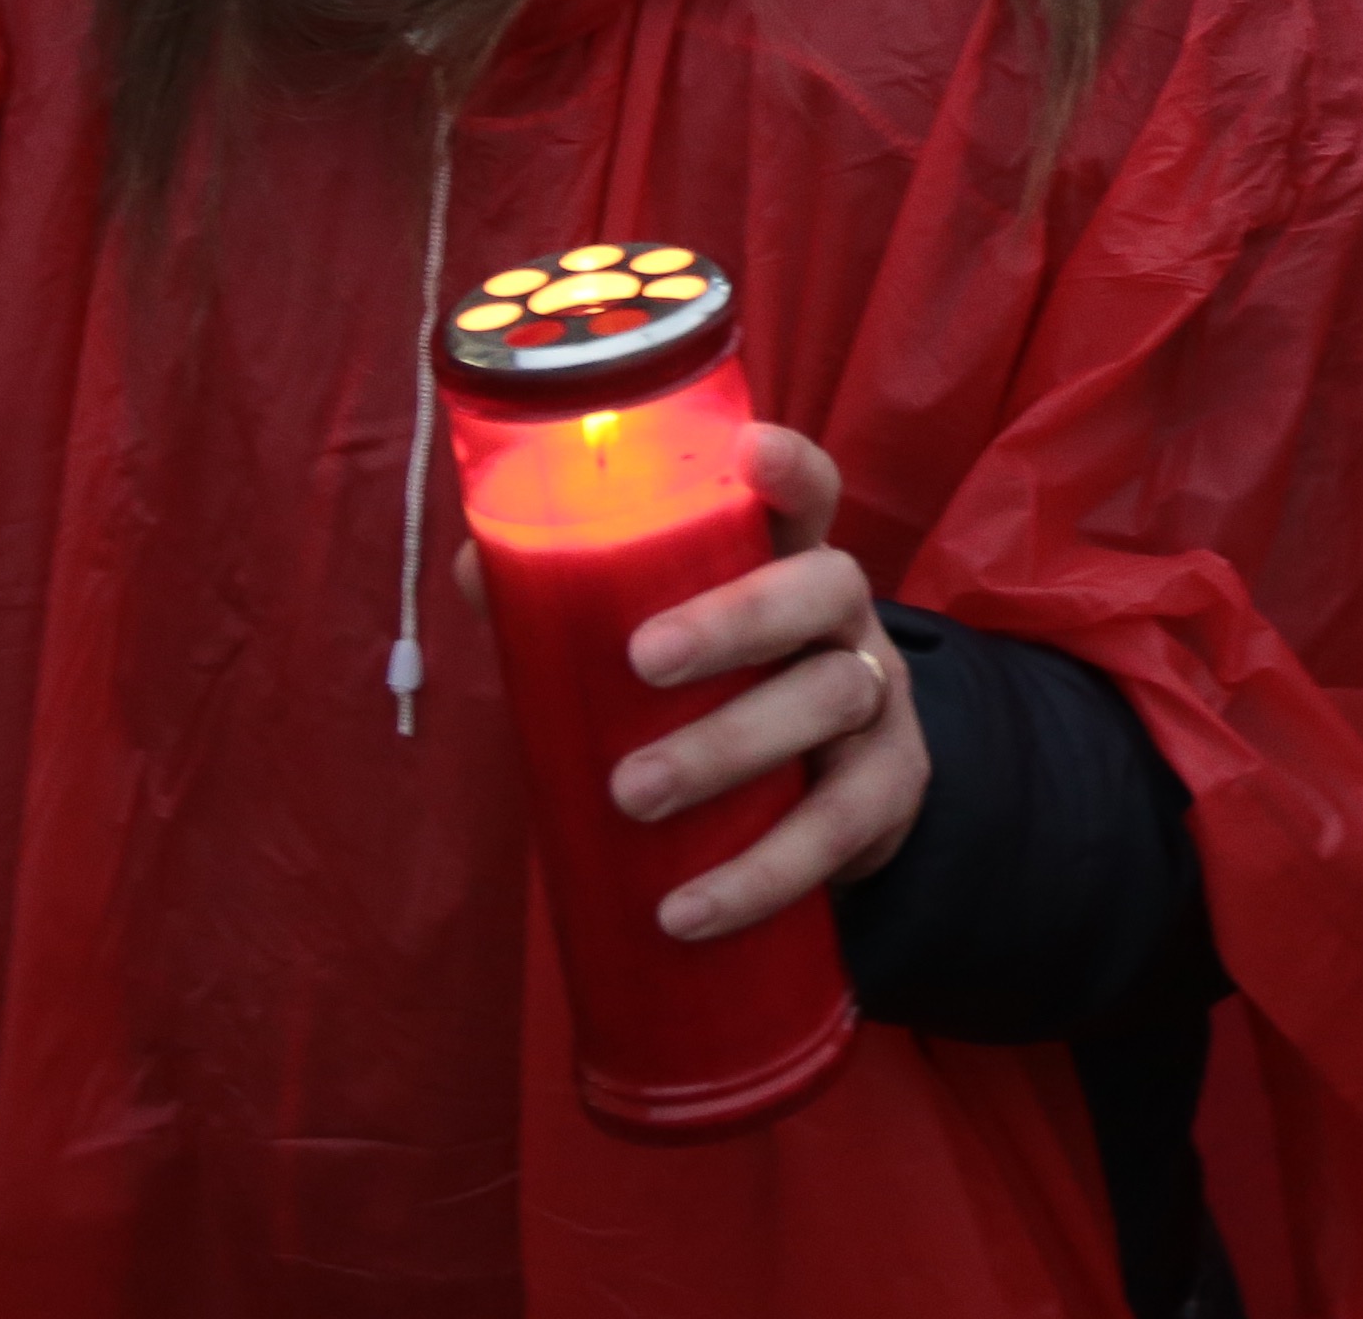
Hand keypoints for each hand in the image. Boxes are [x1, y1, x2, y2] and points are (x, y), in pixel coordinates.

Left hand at [550, 423, 925, 940]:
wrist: (832, 802)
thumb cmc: (721, 695)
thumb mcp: (664, 642)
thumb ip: (578, 602)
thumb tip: (474, 565)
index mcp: (788, 564)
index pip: (808, 496)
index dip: (788, 468)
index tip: (748, 452)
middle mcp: (846, 619)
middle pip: (822, 589)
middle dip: (735, 618)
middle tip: (641, 661)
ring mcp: (879, 701)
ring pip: (830, 700)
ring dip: (728, 748)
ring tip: (632, 796)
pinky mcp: (888, 791)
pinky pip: (838, 827)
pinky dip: (761, 872)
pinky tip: (688, 911)